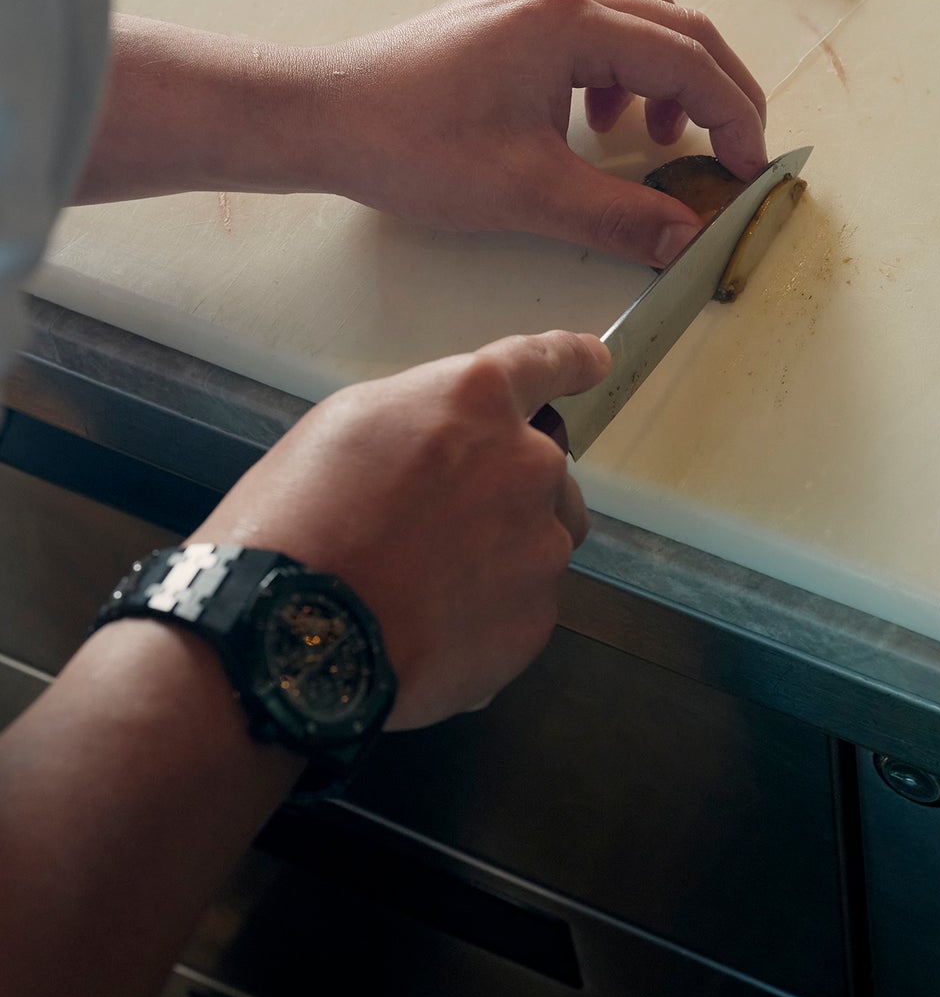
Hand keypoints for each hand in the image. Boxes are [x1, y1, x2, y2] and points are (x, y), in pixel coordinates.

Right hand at [196, 329, 607, 728]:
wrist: (289, 635)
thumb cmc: (296, 521)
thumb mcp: (347, 425)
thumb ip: (425, 418)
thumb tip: (452, 443)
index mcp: (479, 401)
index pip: (547, 362)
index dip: (571, 361)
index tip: (593, 362)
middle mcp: (528, 465)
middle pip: (543, 470)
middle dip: (501, 490)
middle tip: (431, 526)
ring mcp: (539, 547)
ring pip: (540, 541)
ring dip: (501, 552)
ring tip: (423, 584)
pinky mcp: (534, 621)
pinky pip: (522, 608)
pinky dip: (486, 615)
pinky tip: (426, 627)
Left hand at [315, 0, 767, 266]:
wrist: (320, 116)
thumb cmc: (412, 146)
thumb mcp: (527, 192)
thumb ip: (619, 213)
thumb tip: (687, 239)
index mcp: (571, 23)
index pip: (689, 59)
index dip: (735, 116)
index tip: (751, 170)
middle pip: (679, 28)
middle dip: (721, 91)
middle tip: (738, 152)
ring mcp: (532, 1)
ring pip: (640, 22)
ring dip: (671, 78)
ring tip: (661, 140)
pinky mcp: (510, 19)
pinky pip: (596, 31)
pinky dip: (622, 74)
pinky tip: (594, 126)